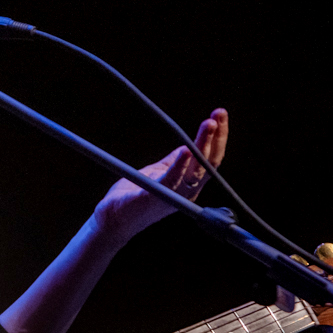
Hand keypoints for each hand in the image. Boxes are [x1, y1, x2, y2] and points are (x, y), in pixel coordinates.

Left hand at [94, 108, 228, 244]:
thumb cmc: (135, 196)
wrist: (113, 218)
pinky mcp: (154, 198)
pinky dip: (180, 165)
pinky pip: (171, 180)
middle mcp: (187, 192)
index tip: (220, 115)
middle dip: (217, 137)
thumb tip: (188, 146)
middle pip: (210, 163)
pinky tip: (186, 150)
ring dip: (203, 145)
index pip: (211, 160)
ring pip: (196, 170)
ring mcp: (173, 197)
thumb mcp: (159, 173)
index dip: (218, 138)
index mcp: (189, 185)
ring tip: (209, 124)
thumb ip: (174, 162)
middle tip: (219, 114)